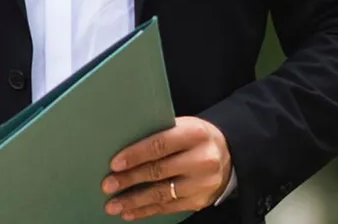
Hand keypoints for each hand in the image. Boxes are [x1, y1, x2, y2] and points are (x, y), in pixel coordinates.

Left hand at [102, 117, 231, 219]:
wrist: (230, 154)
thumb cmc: (196, 136)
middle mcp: (201, 160)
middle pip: (159, 171)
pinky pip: (169, 208)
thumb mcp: (184, 126)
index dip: (135, 155)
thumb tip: (125, 145)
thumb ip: (161, 133)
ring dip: (134, 201)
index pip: (160, 144)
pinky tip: (130, 212)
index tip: (114, 164)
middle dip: (129, 180)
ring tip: (113, 205)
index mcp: (194, 134)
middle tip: (108, 185)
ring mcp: (202, 184)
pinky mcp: (200, 201)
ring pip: (162, 194)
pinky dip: (147, 210)